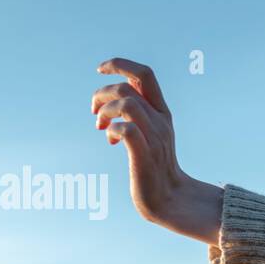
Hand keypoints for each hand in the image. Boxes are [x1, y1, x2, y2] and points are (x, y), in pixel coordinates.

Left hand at [92, 58, 222, 243]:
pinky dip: (113, 130)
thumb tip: (110, 100)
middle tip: (94, 112)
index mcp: (162, 112)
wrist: (170, 200)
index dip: (120, 64)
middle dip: (102, 93)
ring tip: (101, 127)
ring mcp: (154, 137)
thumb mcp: (150, 135)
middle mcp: (160, 121)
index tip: (100, 69)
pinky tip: (112, 140)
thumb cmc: (154, 168)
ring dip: (106, 111)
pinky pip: (127, 129)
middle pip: (127, 87)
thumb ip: (136, 115)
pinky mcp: (145, 154)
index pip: (144, 74)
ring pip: (127, 103)